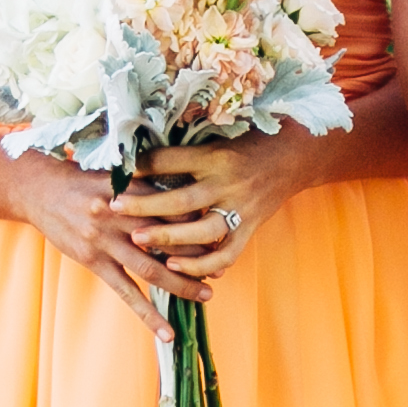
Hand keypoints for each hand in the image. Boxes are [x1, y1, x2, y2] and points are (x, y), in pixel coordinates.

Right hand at [10, 154, 204, 328]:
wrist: (37, 190)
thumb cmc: (82, 182)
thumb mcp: (115, 174)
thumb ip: (147, 186)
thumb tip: (186, 197)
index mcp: (130, 189)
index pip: (175, 208)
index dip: (199, 224)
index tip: (220, 235)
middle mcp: (120, 214)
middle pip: (168, 239)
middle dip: (198, 257)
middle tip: (222, 269)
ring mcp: (105, 240)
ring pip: (152, 268)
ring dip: (183, 285)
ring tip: (206, 297)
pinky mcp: (93, 261)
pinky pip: (127, 293)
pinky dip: (148, 315)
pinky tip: (167, 334)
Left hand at [109, 131, 329, 284]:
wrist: (293, 157)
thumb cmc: (246, 145)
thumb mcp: (214, 140)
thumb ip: (182, 153)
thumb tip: (138, 159)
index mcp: (215, 156)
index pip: (171, 160)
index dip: (141, 165)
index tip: (115, 171)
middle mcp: (227, 184)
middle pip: (182, 198)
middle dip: (146, 205)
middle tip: (114, 207)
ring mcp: (240, 209)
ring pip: (202, 230)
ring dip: (169, 238)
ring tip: (139, 240)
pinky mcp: (250, 229)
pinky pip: (226, 254)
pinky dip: (202, 265)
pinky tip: (177, 266)